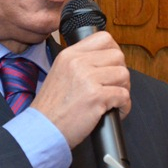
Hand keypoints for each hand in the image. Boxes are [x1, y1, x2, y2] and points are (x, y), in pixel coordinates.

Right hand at [32, 31, 130, 147]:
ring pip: (123, 74)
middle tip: (114, 86)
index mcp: (69, 55)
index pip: (103, 38)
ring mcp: (87, 79)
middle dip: (120, 72)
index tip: (112, 65)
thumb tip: (106, 61)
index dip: (114, 51)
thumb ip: (80, 63)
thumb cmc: (52, 108)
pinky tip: (116, 111)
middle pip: (118, 56)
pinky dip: (124, 106)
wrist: (42, 129)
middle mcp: (78, 63)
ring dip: (123, 89)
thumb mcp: (60, 73)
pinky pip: (124, 95)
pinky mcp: (96, 97)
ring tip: (114, 100)